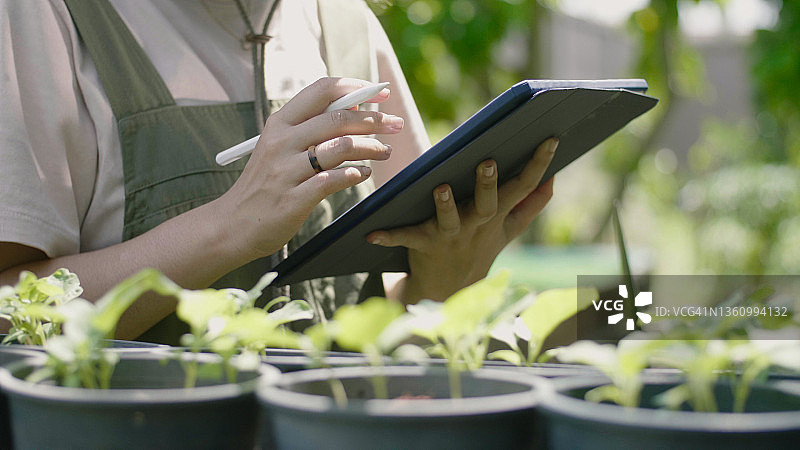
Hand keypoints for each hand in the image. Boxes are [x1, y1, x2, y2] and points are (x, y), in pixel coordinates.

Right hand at [219, 77, 402, 260]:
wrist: (234, 224)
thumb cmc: (265, 184)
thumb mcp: (279, 147)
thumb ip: (310, 128)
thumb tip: (353, 108)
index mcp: (279, 123)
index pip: (321, 90)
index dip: (356, 87)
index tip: (379, 93)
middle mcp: (281, 142)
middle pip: (338, 118)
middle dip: (374, 120)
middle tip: (395, 125)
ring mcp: (286, 170)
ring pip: (341, 147)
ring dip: (371, 147)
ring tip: (385, 152)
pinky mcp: (294, 198)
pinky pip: (334, 180)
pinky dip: (356, 174)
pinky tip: (363, 174)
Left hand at [367, 138, 557, 303]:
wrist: (448, 292)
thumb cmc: (478, 249)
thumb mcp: (507, 231)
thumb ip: (529, 208)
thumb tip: (553, 180)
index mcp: (498, 217)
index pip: (523, 188)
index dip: (538, 164)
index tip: (551, 139)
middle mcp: (477, 226)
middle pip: (488, 204)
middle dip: (489, 185)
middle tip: (488, 162)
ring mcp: (450, 237)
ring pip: (449, 220)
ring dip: (445, 206)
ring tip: (440, 188)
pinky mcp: (423, 246)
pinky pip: (405, 239)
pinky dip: (388, 237)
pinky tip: (371, 233)